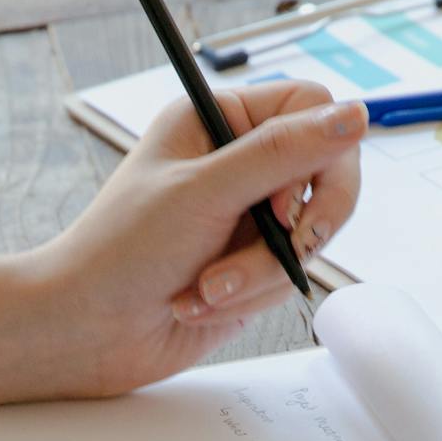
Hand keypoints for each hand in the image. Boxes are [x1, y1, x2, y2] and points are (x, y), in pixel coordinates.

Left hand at [30, 80, 364, 395]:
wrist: (86, 331)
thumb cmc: (121, 252)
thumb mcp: (204, 192)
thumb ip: (282, 154)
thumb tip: (355, 116)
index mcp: (218, 120)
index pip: (310, 108)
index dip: (318, 154)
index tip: (286, 200)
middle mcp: (237, 162)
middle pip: (326, 174)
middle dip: (299, 227)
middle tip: (285, 249)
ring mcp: (247, 217)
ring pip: (308, 235)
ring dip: (259, 272)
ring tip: (206, 287)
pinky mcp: (251, 266)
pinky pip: (288, 276)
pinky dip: (249, 296)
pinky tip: (199, 302)